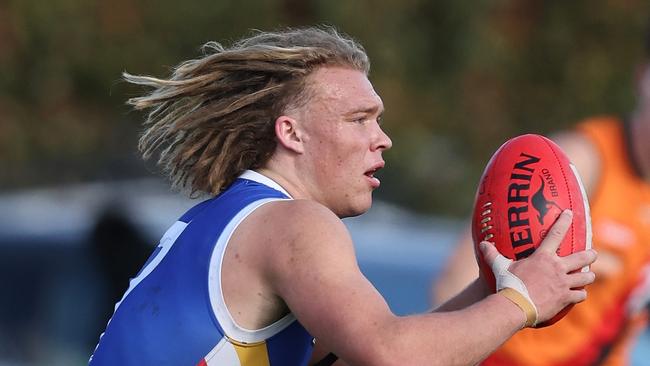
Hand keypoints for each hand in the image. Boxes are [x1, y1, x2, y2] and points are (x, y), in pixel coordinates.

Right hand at [480, 210, 596, 323]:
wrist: (516, 305)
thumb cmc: (508, 284)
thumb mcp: (499, 267)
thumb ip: (492, 254)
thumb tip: (481, 244)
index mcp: (543, 257)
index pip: (556, 234)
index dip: (564, 221)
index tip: (570, 214)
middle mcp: (557, 268)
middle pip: (582, 257)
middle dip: (590, 254)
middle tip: (593, 253)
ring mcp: (563, 284)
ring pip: (585, 278)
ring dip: (588, 277)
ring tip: (589, 276)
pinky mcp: (565, 298)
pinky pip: (579, 295)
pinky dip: (580, 294)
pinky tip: (579, 295)